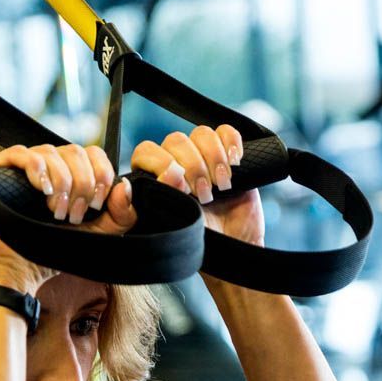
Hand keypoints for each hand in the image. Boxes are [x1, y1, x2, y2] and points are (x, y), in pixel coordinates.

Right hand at [0, 143, 138, 292]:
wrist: (21, 271)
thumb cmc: (56, 251)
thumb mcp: (98, 236)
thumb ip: (120, 216)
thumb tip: (124, 186)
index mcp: (73, 174)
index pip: (94, 154)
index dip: (100, 174)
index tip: (96, 205)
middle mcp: (50, 165)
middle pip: (75, 151)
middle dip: (82, 184)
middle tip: (75, 216)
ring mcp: (24, 166)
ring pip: (51, 152)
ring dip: (61, 183)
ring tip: (57, 213)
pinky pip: (21, 153)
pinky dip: (37, 169)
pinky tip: (43, 191)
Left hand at [131, 125, 262, 245]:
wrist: (234, 248)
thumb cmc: (201, 241)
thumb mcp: (174, 225)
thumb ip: (159, 201)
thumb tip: (155, 178)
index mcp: (157, 179)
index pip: (147, 152)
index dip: (162, 164)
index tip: (181, 188)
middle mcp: (178, 165)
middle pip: (177, 140)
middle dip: (193, 166)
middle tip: (205, 195)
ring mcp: (203, 158)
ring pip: (201, 133)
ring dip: (213, 157)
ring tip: (222, 185)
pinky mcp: (228, 155)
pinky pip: (226, 132)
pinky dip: (231, 142)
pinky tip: (235, 163)